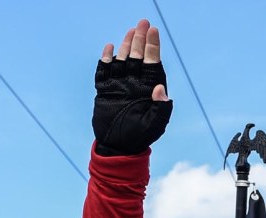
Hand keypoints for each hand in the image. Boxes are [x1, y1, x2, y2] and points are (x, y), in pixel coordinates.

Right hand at [93, 19, 172, 155]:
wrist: (118, 147)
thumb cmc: (140, 137)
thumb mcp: (155, 124)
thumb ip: (161, 107)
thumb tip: (161, 88)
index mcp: (149, 89)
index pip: (153, 63)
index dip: (153, 47)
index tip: (153, 31)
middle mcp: (134, 83)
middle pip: (138, 57)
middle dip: (140, 39)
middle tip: (142, 23)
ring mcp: (119, 85)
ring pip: (122, 60)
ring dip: (126, 46)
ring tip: (130, 31)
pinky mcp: (105, 90)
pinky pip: (104, 71)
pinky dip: (105, 59)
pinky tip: (109, 48)